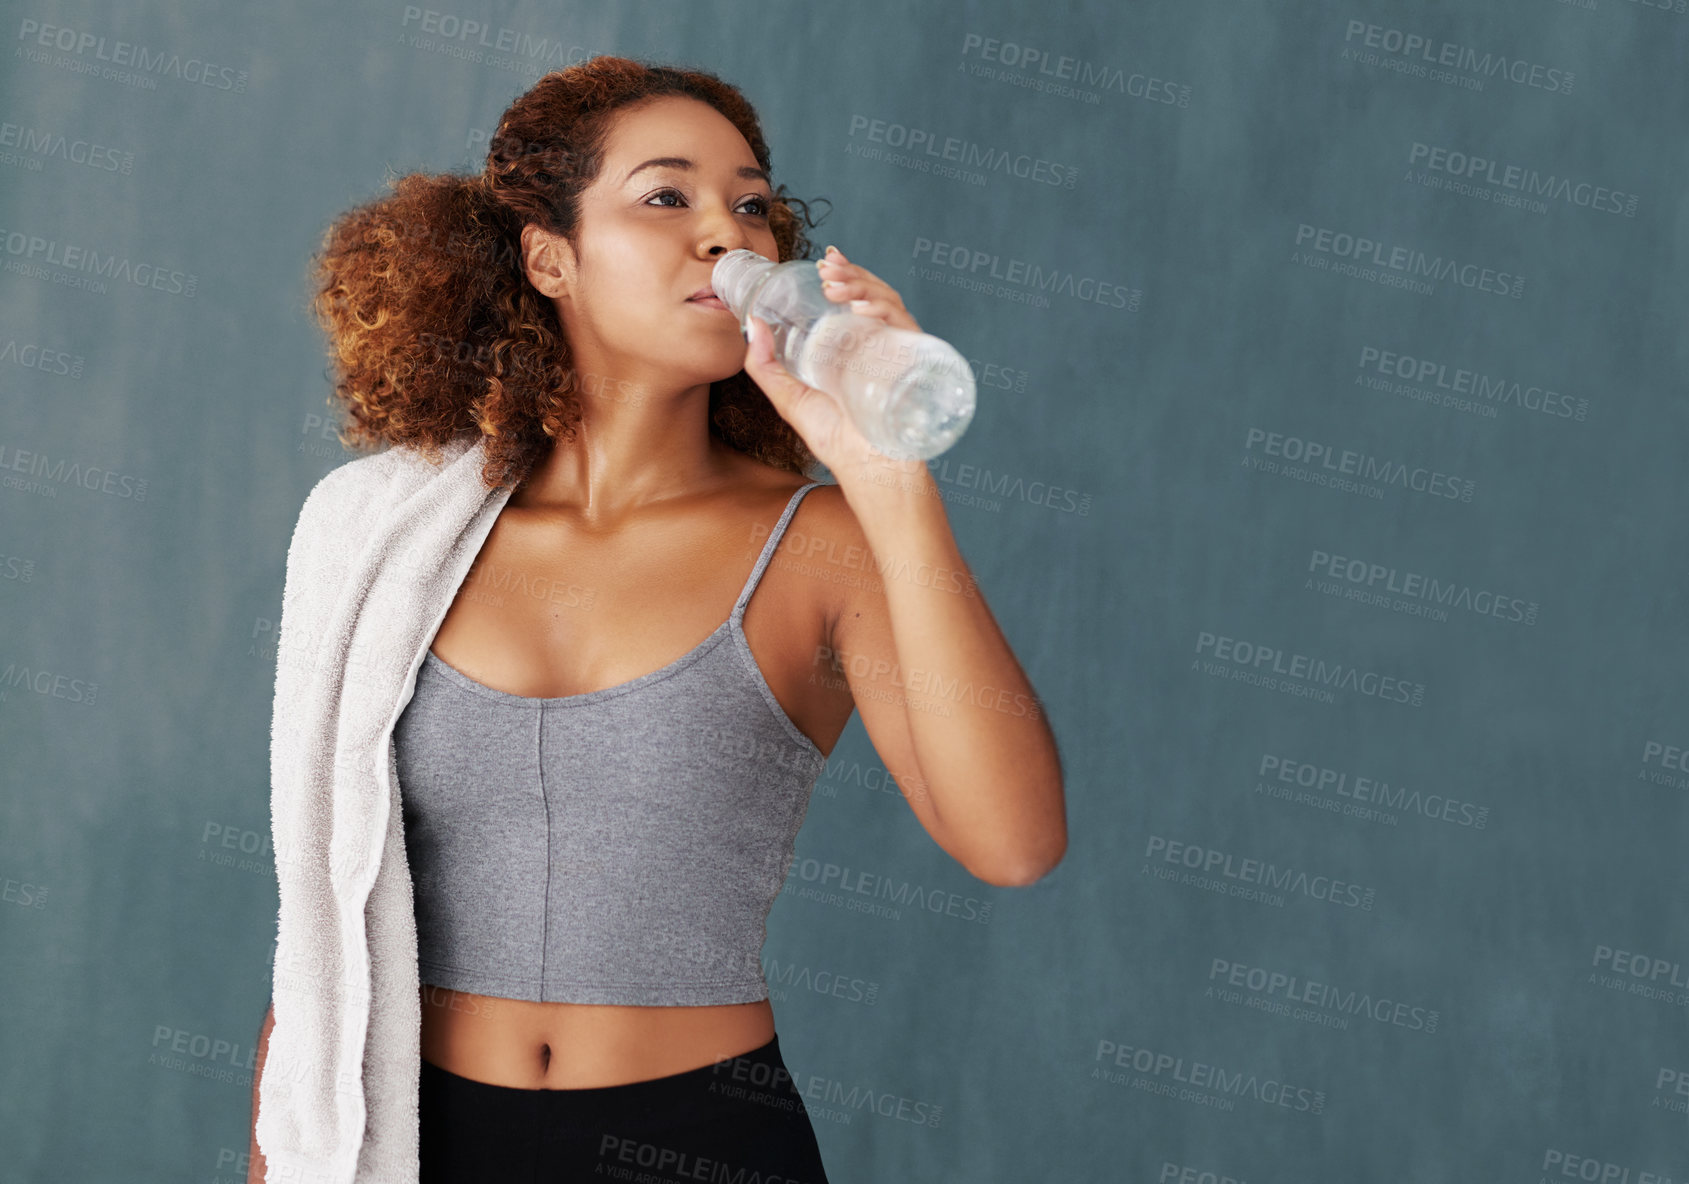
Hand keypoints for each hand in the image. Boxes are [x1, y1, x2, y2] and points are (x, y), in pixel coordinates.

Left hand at [741, 245, 927, 483]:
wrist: (866, 469)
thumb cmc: (835, 437)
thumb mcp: (789, 396)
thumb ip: (764, 365)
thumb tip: (751, 324)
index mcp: (855, 343)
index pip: (855, 296)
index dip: (846, 272)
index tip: (826, 258)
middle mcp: (879, 342)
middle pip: (872, 293)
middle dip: (851, 274)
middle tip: (826, 268)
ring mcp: (897, 351)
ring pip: (887, 303)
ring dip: (862, 285)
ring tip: (834, 282)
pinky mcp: (911, 364)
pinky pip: (904, 328)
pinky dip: (885, 313)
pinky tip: (861, 308)